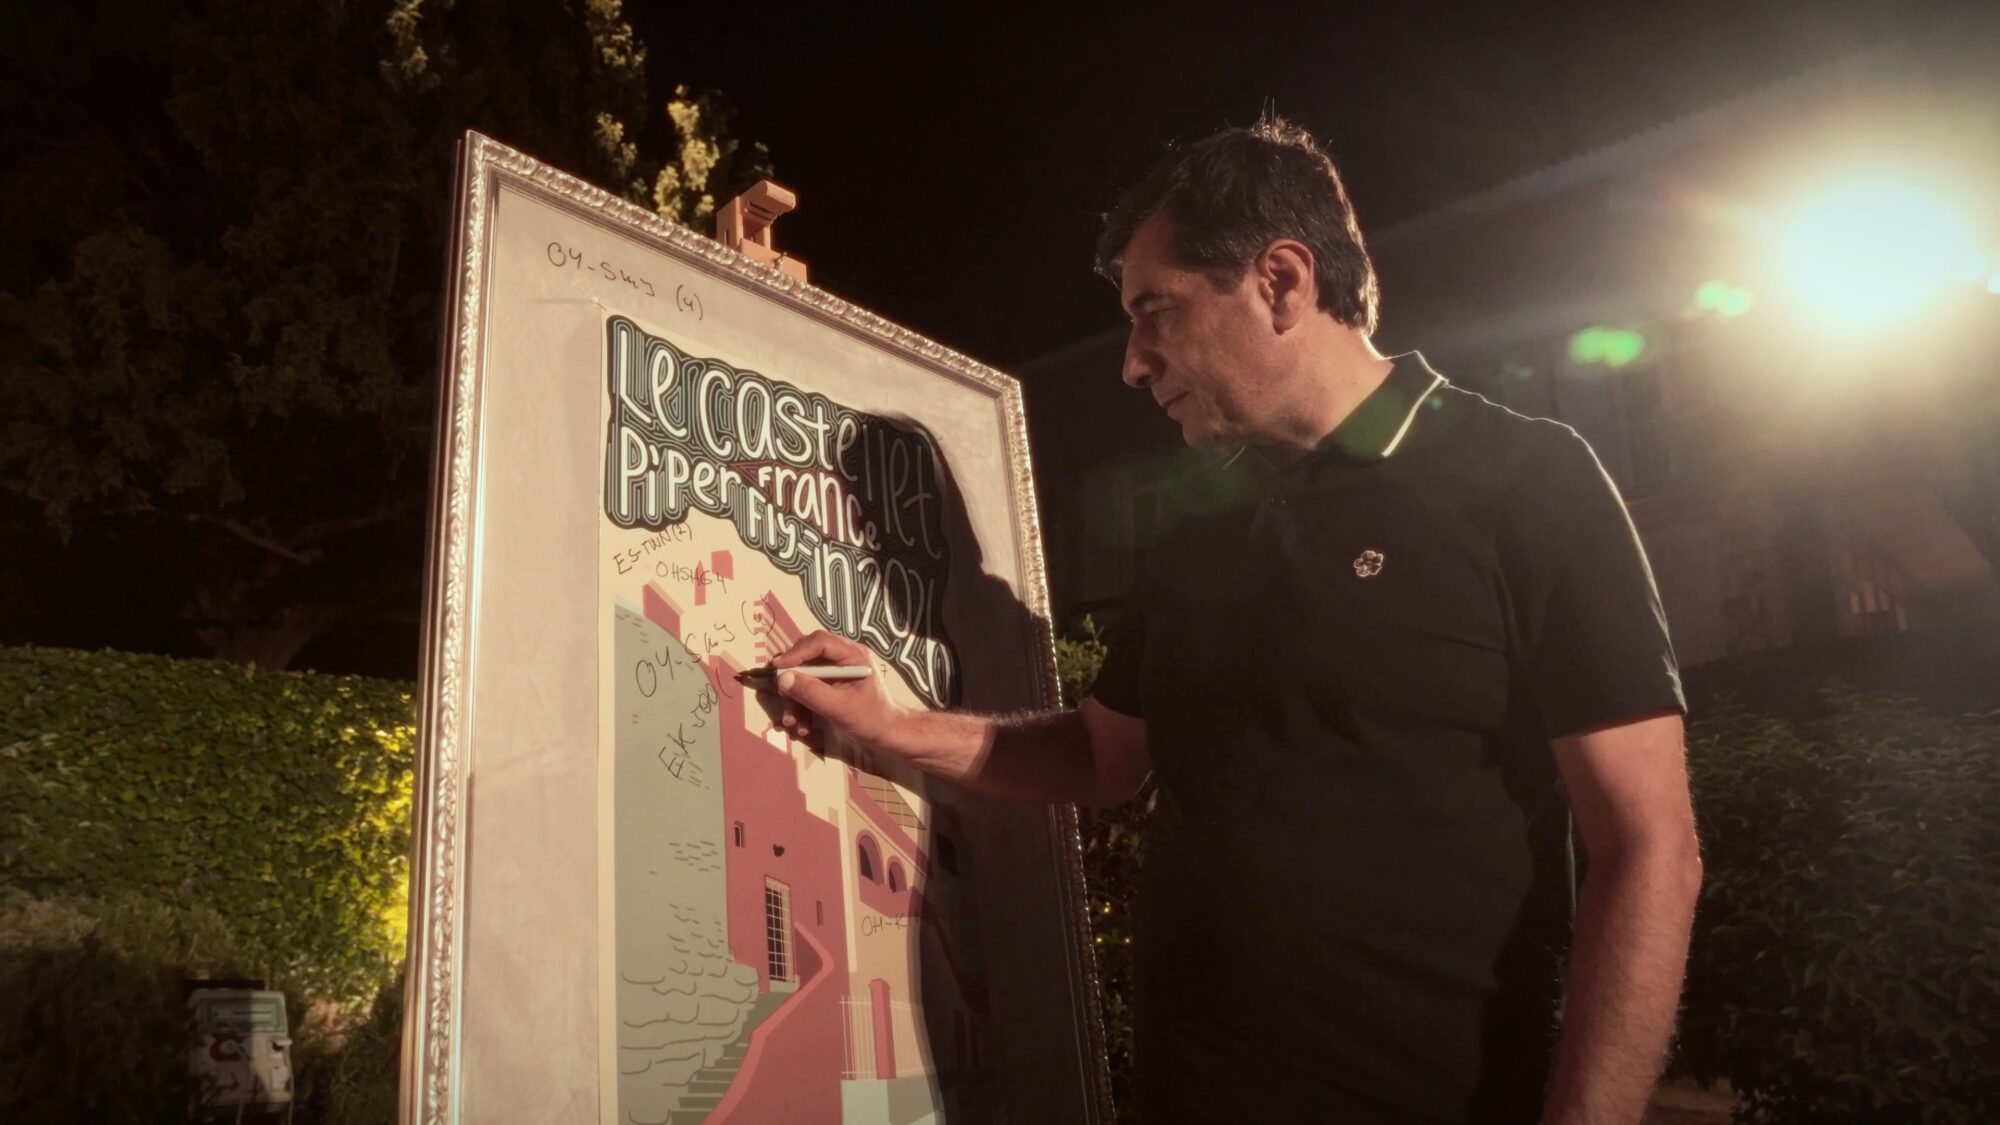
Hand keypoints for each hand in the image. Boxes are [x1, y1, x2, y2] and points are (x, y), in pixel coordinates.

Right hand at [767, 631, 908, 750]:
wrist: (887, 737)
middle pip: (808, 656)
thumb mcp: (839, 708)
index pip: (820, 642)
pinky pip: (810, 689)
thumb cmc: (871, 720)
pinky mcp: (832, 686)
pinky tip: (802, 726)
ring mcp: (837, 672)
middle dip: (793, 679)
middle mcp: (844, 658)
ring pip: (805, 676)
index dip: (796, 653)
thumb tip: (782, 678)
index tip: (778, 668)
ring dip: (795, 699)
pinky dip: (802, 706)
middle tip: (781, 694)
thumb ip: (811, 692)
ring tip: (792, 722)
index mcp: (853, 655)